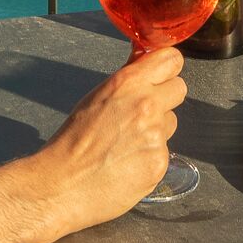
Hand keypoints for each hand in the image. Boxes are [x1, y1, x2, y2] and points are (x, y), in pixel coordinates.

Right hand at [28, 49, 188, 233]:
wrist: (63, 184)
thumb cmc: (72, 141)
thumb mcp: (96, 97)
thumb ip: (126, 80)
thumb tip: (143, 58)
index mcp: (128, 83)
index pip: (171, 59)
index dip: (166, 68)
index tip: (161, 75)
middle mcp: (146, 105)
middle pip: (179, 88)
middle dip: (164, 97)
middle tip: (142, 112)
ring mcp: (156, 135)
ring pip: (171, 122)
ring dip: (157, 129)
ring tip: (127, 143)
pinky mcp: (160, 162)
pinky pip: (164, 151)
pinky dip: (150, 156)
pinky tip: (128, 163)